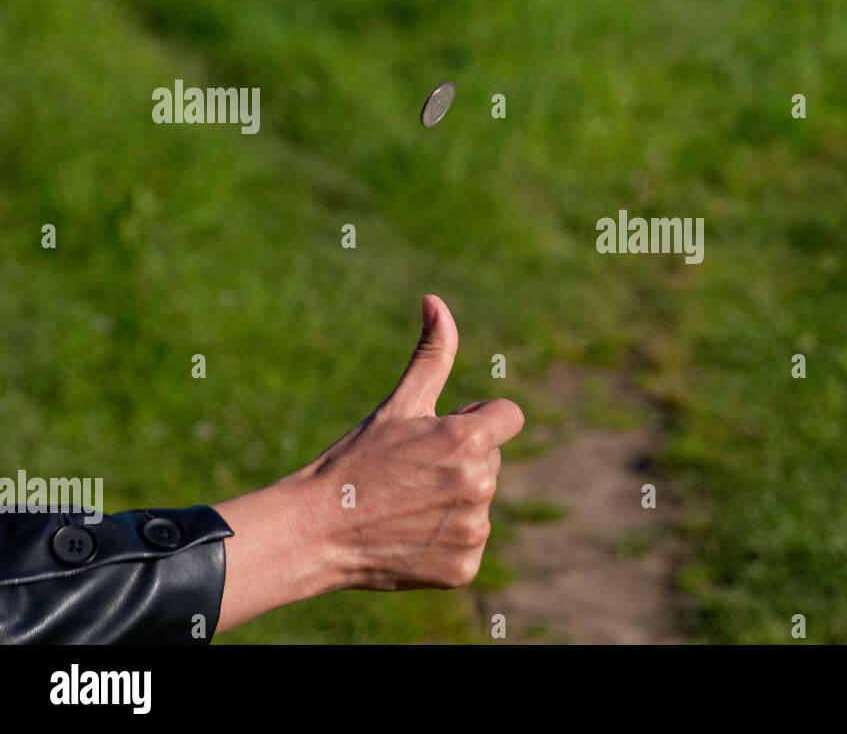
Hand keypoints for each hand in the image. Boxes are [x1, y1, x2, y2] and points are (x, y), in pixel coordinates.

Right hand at [214, 295, 523, 631]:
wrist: (316, 530)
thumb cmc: (356, 459)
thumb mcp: (398, 404)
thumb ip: (432, 354)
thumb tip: (436, 301)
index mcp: (470, 439)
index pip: (508, 417)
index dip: (477, 420)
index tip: (442, 434)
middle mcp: (480, 485)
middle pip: (492, 460)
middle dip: (461, 460)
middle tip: (411, 472)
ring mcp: (474, 529)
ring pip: (481, 500)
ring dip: (453, 499)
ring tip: (406, 503)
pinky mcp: (464, 566)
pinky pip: (469, 542)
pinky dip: (445, 540)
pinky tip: (410, 534)